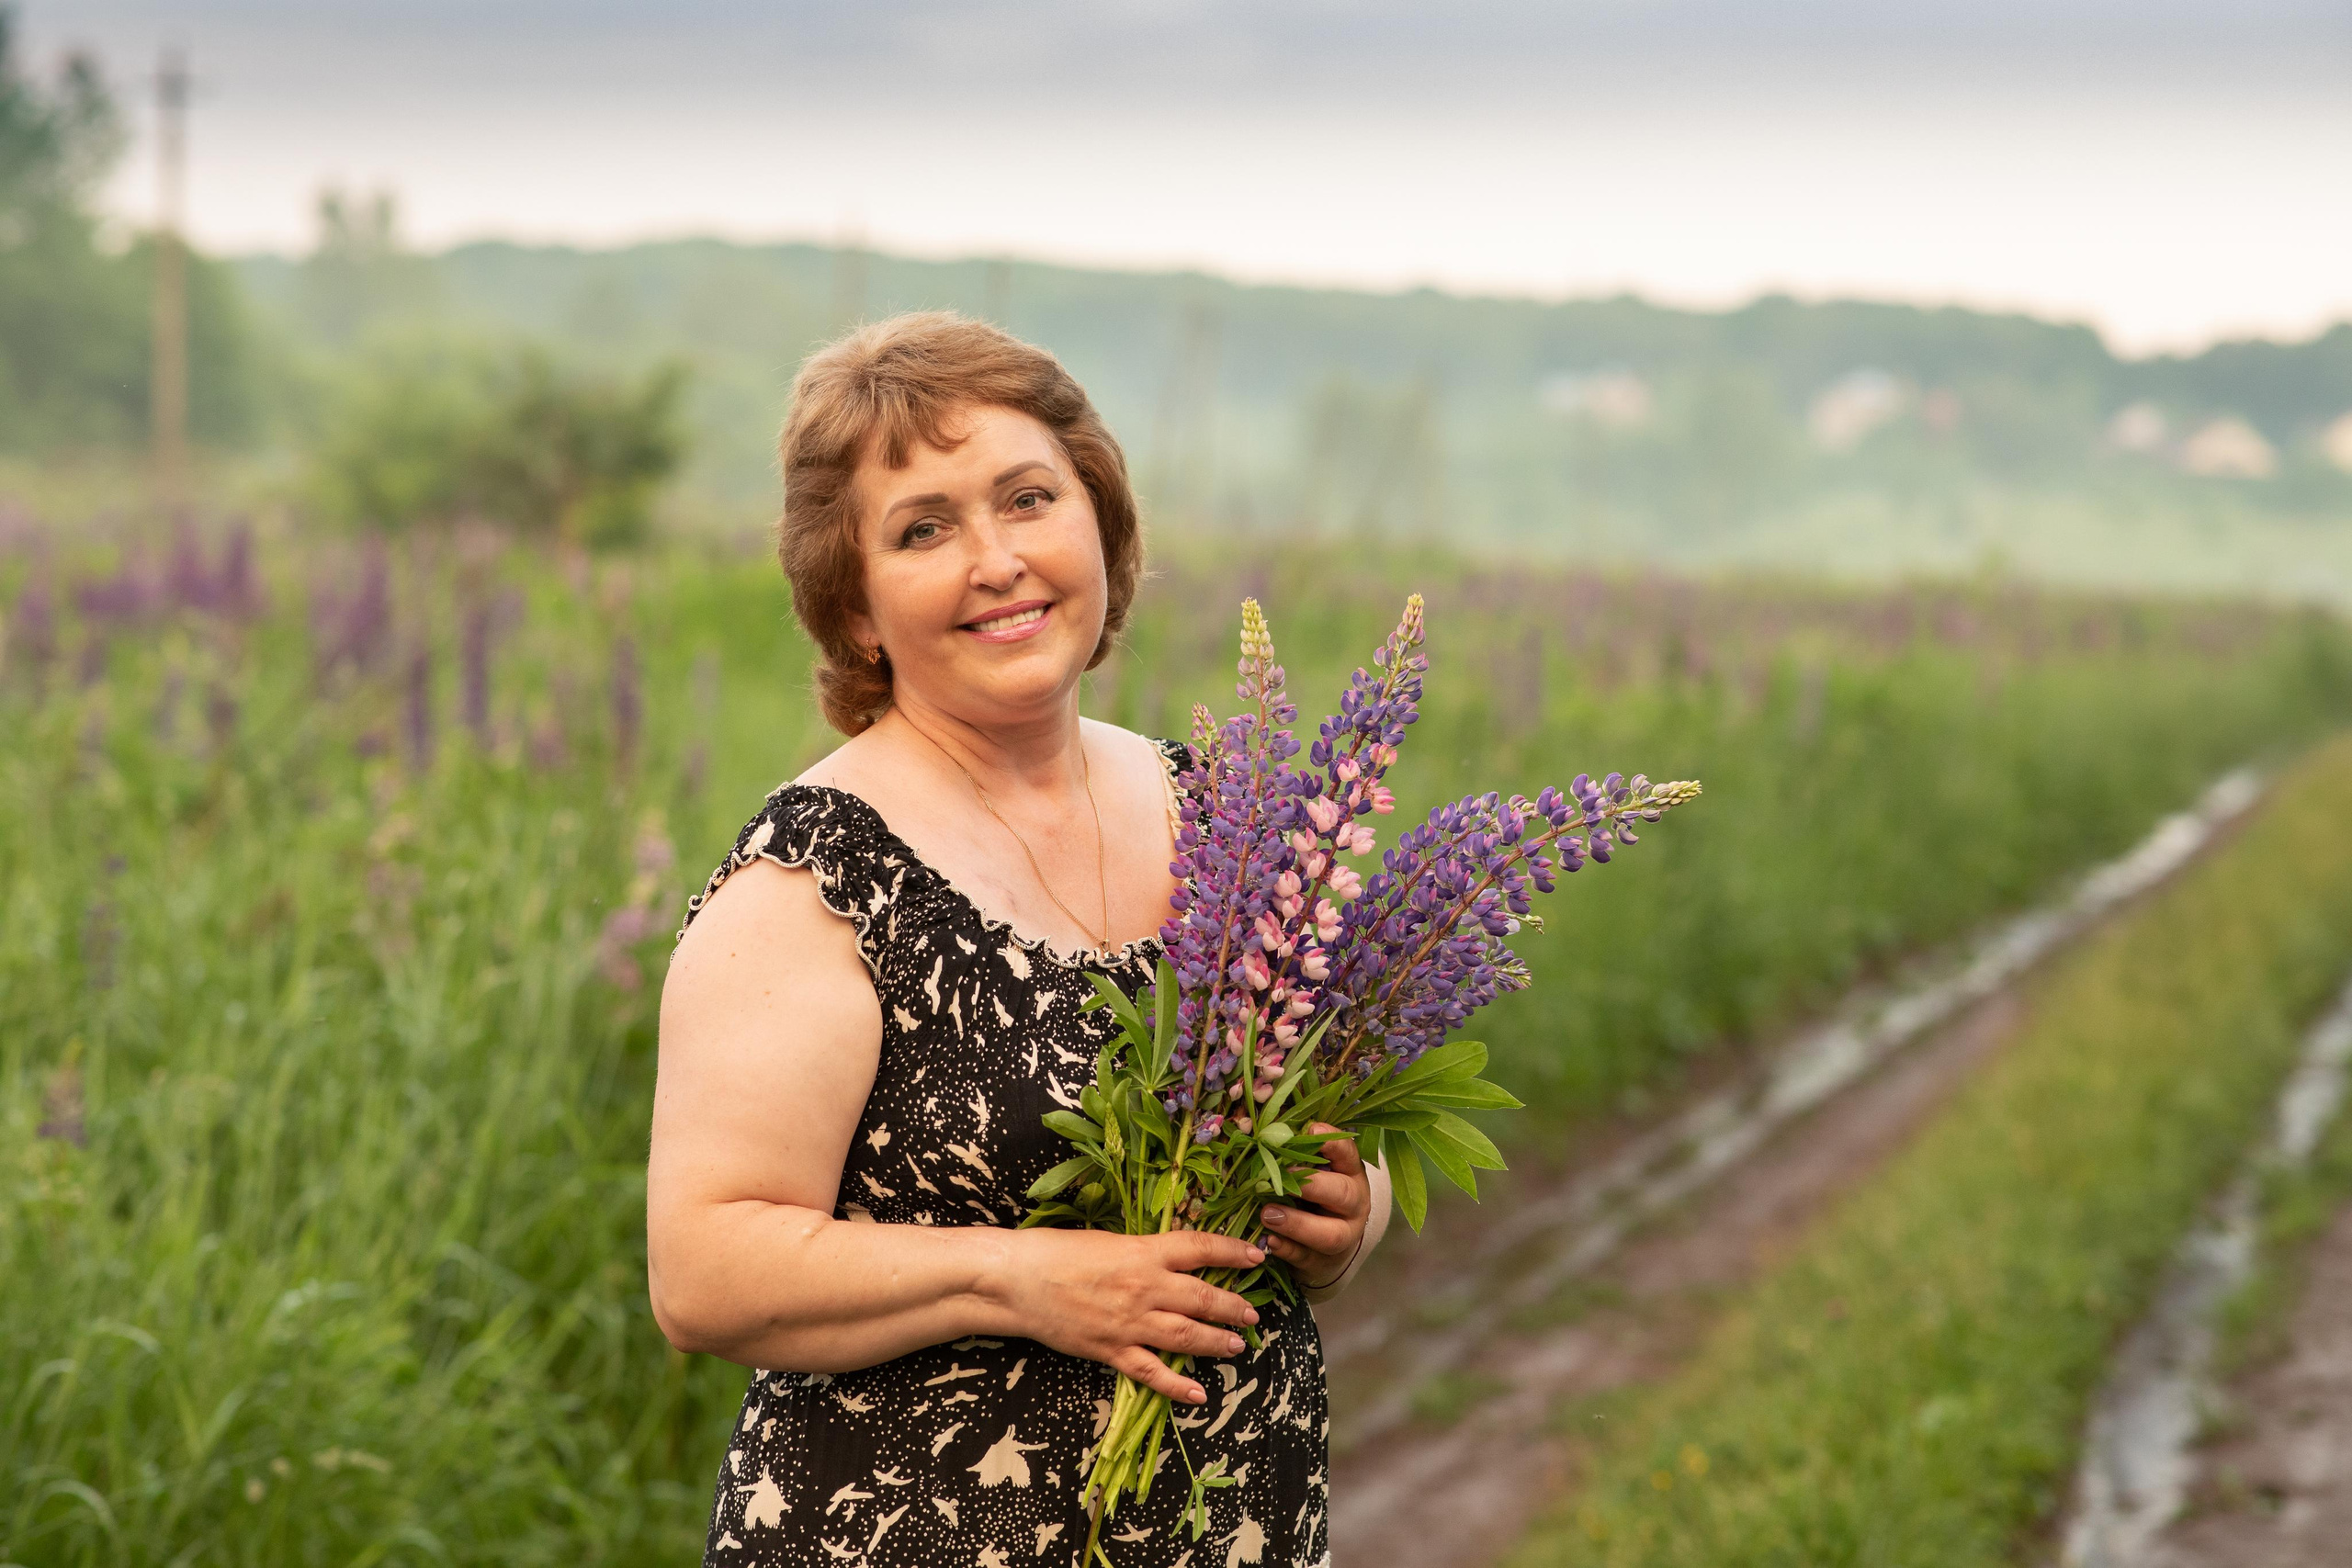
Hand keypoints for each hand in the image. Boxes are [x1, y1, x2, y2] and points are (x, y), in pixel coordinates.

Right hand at [997, 1228, 1264, 1405]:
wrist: (1018, 1280)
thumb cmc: (1057, 1251)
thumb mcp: (1109, 1240)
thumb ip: (1143, 1251)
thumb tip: (1172, 1257)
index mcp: (1143, 1252)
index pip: (1201, 1248)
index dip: (1233, 1252)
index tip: (1256, 1257)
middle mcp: (1145, 1287)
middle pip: (1203, 1298)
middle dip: (1232, 1307)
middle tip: (1251, 1315)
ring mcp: (1130, 1323)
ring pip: (1187, 1336)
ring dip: (1217, 1342)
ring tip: (1237, 1346)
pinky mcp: (1112, 1350)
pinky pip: (1152, 1372)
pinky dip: (1178, 1385)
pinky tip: (1199, 1393)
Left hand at [1260, 1123, 1370, 1289]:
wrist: (1330, 1248)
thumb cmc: (1317, 1197)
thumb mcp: (1317, 1174)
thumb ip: (1300, 1156)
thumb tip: (1269, 1133)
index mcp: (1351, 1175)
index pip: (1348, 1154)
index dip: (1333, 1142)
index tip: (1313, 1129)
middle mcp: (1353, 1205)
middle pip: (1343, 1194)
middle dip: (1313, 1186)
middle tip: (1283, 1176)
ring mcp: (1341, 1236)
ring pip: (1328, 1234)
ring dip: (1297, 1223)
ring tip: (1267, 1213)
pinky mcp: (1321, 1262)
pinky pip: (1305, 1257)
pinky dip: (1285, 1249)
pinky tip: (1269, 1240)